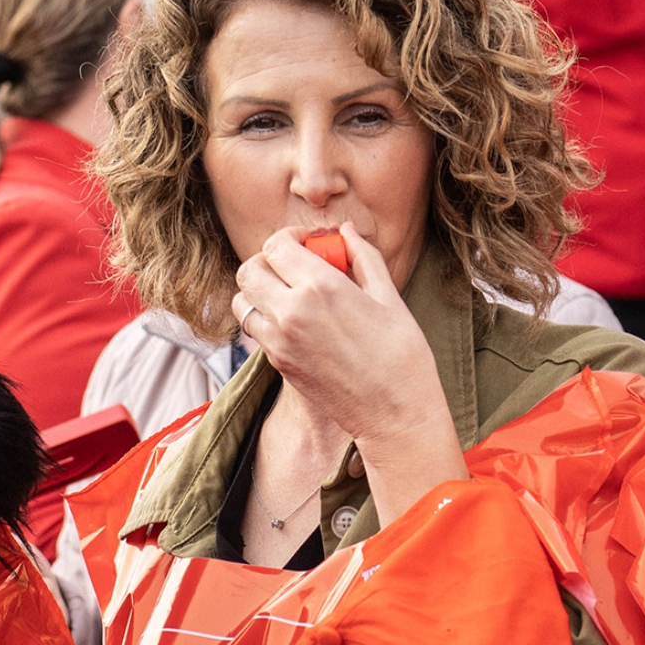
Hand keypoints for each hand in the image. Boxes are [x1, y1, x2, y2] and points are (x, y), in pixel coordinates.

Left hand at [230, 224, 465, 519]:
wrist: (394, 413)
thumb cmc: (402, 354)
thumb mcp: (388, 296)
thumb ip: (363, 257)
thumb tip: (346, 231)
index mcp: (320, 286)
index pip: (276, 246)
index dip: (289, 237)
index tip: (308, 243)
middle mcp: (290, 311)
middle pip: (249, 270)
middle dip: (268, 260)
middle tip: (294, 266)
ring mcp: (279, 340)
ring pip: (242, 301)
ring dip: (259, 290)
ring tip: (289, 293)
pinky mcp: (277, 363)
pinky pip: (254, 329)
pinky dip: (264, 318)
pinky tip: (296, 321)